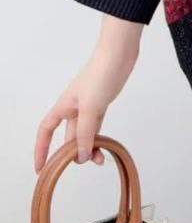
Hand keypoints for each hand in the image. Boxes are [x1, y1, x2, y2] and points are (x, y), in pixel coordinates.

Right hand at [33, 44, 138, 172]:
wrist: (118, 56)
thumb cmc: (100, 76)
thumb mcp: (90, 108)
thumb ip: (85, 133)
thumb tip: (80, 156)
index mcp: (64, 106)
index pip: (46, 130)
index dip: (41, 148)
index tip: (40, 167)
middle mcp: (73, 109)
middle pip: (68, 136)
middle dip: (73, 152)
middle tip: (84, 163)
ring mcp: (88, 107)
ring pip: (84, 134)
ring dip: (89, 148)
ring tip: (100, 160)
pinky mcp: (101, 105)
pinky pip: (96, 128)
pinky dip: (99, 139)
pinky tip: (105, 149)